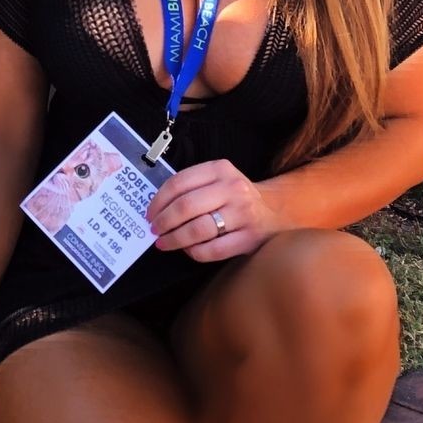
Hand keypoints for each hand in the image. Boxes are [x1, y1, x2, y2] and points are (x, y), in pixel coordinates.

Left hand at [145, 159, 284, 262]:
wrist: (273, 211)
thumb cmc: (235, 197)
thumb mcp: (217, 180)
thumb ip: (191, 187)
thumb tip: (156, 208)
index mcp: (220, 169)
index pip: (179, 182)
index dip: (158, 200)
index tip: (149, 213)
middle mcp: (233, 189)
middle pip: (186, 206)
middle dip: (163, 221)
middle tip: (154, 229)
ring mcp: (243, 214)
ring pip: (198, 229)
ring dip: (174, 239)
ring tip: (164, 243)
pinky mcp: (248, 239)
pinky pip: (212, 250)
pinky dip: (194, 252)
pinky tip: (188, 250)